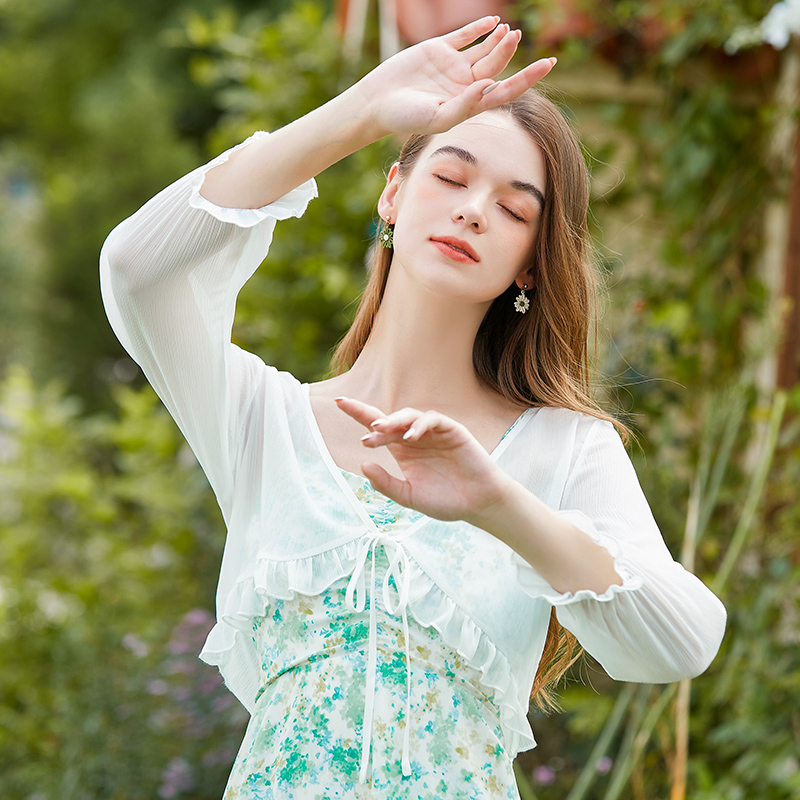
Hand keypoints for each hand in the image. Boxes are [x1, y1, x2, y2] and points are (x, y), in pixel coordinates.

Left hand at [334, 396, 513, 523]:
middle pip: (389, 419)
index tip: (338, 402)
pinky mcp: (452, 430)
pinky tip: (410, 436)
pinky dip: (419, 425)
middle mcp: (415, 438)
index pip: (376, 428)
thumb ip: (386, 484)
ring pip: (408, 416)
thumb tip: (362, 465)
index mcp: (402, 451)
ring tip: (382, 431)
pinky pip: (432, 420)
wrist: (478, 504)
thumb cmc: (446, 500)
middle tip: (367, 434)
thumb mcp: (409, 496)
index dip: (358, 413)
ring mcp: (433, 433)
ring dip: (394, 421)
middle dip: (374, 421)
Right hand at [353, 17, 555, 138]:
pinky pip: (464, 36)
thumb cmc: (406, 117)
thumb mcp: (437, 118)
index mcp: (469, 104)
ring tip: (508, 31)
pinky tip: (493, 22)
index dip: (528, 78)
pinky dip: (479, 27)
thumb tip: (489, 85)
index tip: (549, 64)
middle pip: (497, 66)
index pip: (505, 90)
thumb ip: (465, 105)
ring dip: (498, 40)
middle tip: (515, 37)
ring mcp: (453, 67)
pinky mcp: (439, 50)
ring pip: (484, 49)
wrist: (377, 104)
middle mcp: (465, 85)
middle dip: (508, 52)